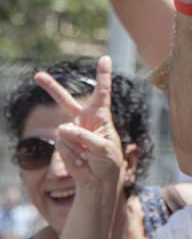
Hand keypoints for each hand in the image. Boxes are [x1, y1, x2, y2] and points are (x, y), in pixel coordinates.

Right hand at [33, 56, 124, 189]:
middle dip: (52, 88)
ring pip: (64, 131)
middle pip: (66, 101)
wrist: (97, 180)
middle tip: (37, 75)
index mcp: (101, 116)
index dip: (103, 75)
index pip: (102, 92)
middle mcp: (84, 120)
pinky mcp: (63, 143)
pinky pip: (62, 145)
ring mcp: (71, 131)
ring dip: (76, 147)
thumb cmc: (108, 161)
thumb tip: (62, 129)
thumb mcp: (103, 149)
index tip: (105, 58)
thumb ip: (84, 137)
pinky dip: (71, 155)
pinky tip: (80, 160)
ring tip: (87, 156)